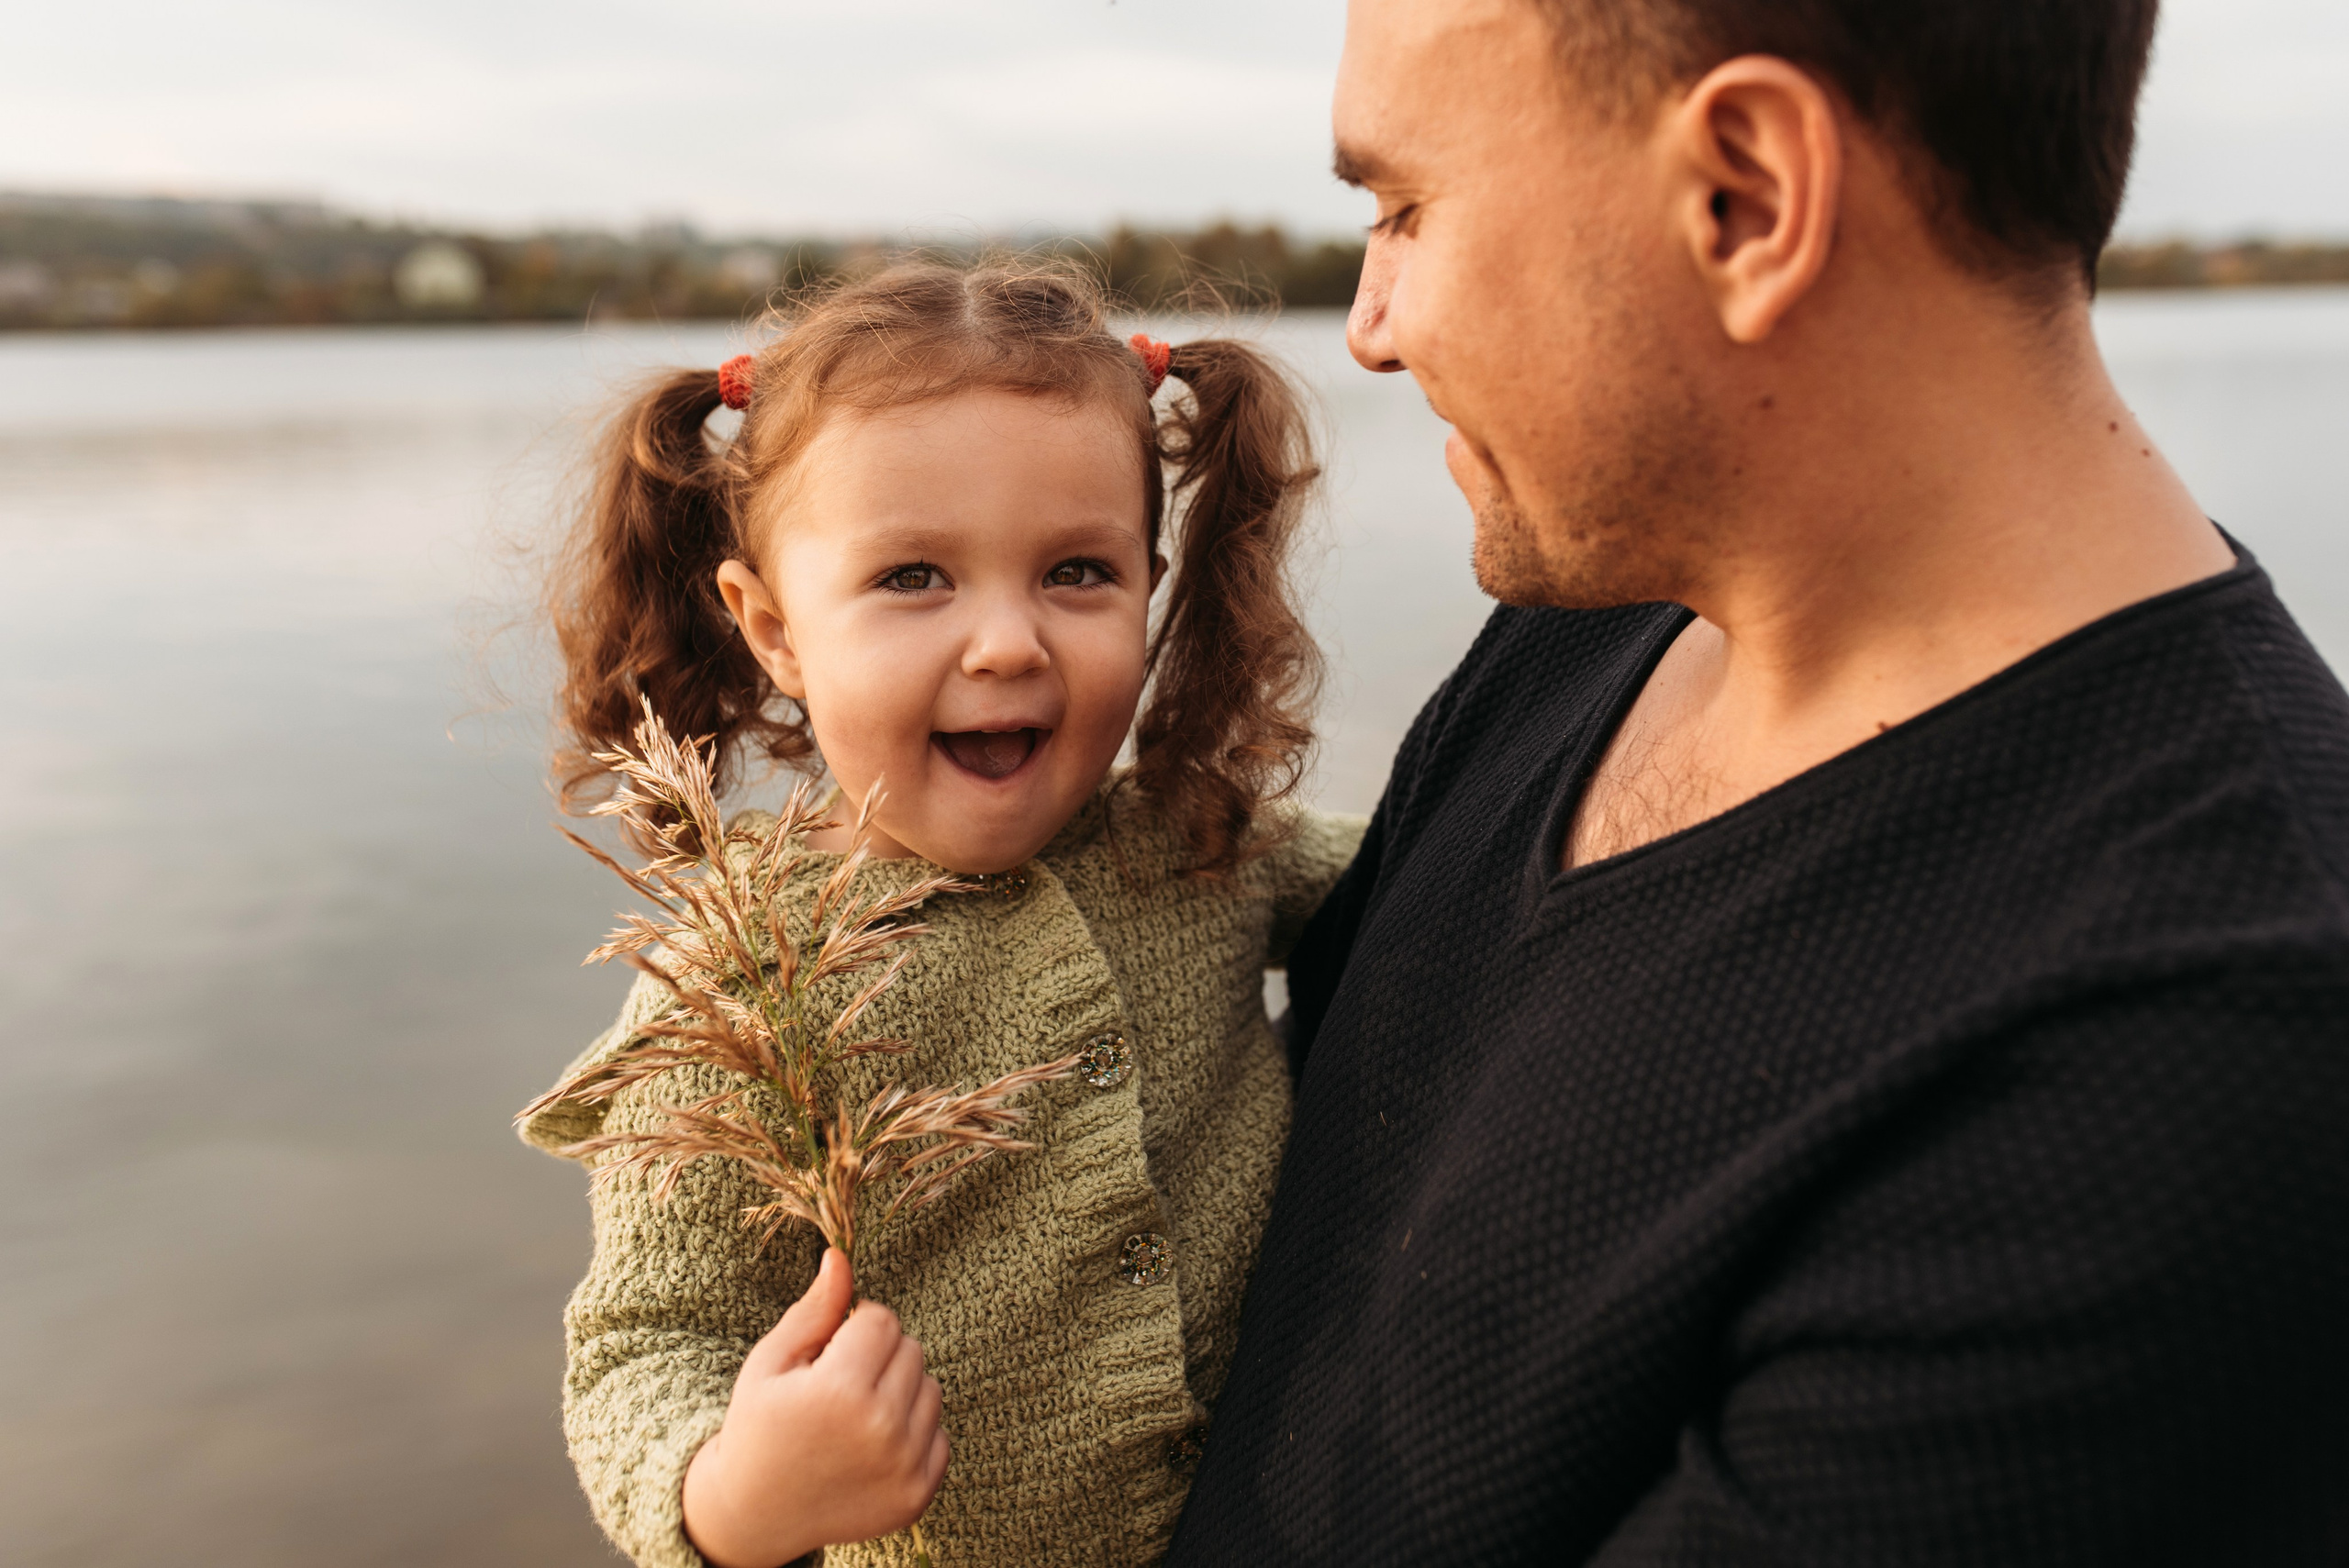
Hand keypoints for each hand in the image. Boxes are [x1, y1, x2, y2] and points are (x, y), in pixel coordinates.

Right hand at [683, 1249, 949, 1567]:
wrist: (756, 1513)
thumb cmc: (759, 1427)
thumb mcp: (772, 1363)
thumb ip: (814, 1310)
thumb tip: (841, 1257)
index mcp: (839, 1391)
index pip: (883, 1319)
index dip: (854, 1327)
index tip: (829, 1352)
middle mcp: (879, 1429)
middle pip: (911, 1349)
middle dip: (878, 1356)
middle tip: (838, 1387)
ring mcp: (904, 1466)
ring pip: (931, 1387)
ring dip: (900, 1390)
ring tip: (855, 1415)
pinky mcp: (919, 1493)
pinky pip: (940, 1431)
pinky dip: (913, 1431)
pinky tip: (872, 1446)